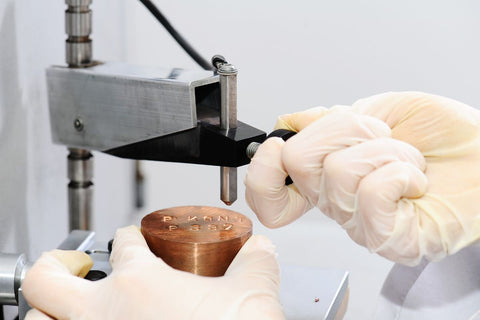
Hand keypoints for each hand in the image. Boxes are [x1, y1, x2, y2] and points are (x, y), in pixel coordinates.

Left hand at [22, 226, 283, 319]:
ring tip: (66, 308)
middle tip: (72, 263)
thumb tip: (260, 248)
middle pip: (47, 280)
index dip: (128, 235)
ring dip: (49, 312)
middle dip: (55, 265)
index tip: (132, 238)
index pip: (122, 243)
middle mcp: (102, 314)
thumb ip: (255, 263)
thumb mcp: (252, 295)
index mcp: (139, 282)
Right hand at [245, 92, 479, 265]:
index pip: (267, 194)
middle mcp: (335, 205)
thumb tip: (288, 122)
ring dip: (383, 149)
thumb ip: (327, 118)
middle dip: (345, 130)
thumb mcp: (376, 110)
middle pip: (299, 161)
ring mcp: (360, 226)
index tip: (282, 147)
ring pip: (338, 171)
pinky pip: (371, 194)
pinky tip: (413, 178)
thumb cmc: (440, 135)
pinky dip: (399, 170)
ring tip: (406, 158)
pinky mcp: (390, 240)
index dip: (263, 168)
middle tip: (378, 135)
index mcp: (325, 178)